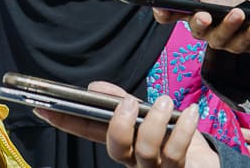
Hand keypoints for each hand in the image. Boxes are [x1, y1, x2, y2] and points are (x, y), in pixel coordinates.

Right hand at [35, 82, 218, 167]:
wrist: (204, 164)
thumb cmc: (172, 138)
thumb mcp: (146, 115)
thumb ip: (122, 101)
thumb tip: (94, 88)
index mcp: (122, 144)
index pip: (88, 131)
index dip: (67, 120)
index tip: (45, 108)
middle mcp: (133, 160)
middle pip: (116, 148)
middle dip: (119, 125)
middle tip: (128, 102)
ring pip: (145, 151)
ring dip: (154, 122)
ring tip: (165, 102)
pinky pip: (176, 152)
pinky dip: (183, 129)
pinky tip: (190, 113)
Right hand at [153, 0, 249, 55]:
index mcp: (190, 12)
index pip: (169, 16)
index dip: (163, 13)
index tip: (160, 7)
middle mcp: (202, 28)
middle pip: (197, 29)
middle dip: (200, 23)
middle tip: (204, 15)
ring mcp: (221, 39)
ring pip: (221, 37)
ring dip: (229, 26)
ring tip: (239, 12)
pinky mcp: (241, 44)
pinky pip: (245, 41)